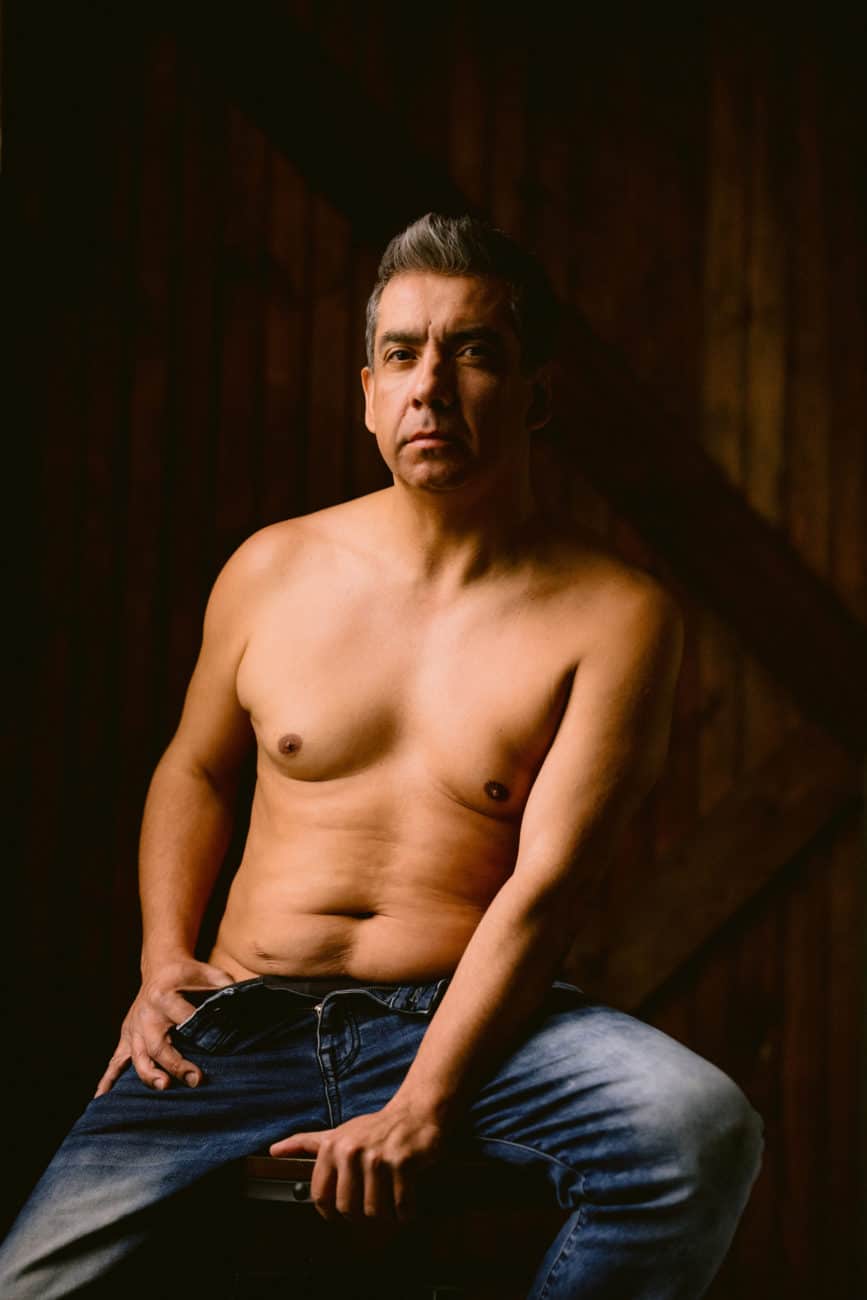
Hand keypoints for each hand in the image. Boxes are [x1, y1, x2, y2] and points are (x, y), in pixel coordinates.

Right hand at [94, 956, 233, 1095]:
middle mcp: (146, 1014)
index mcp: (165, 996)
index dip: (197, 1029)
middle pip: (157, 1044)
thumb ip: (221, 983)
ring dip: (148, 1074)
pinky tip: (102, 1099)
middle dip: (175, 1063)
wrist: (160, 968)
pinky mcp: (127, 1038)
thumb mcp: (204, 971)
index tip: (214, 1045)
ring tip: (163, 1086)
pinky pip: (115, 1061)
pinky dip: (107, 1080)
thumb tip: (240, 997)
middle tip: (195, 1079)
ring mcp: (134, 1028)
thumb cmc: (185, 974)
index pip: (182, 1016)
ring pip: (137, 1056)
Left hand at [269, 1098, 445, 1224]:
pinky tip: (406, 1201)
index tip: (343, 1212)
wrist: (415, 1113)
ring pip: (373, 1212)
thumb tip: (274, 1150)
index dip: (332, 1212)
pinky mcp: (402, 1163)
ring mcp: (377, 1158)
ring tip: (389, 1199)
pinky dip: (405, 1211)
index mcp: (332, 1147)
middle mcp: (351, 1151)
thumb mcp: (337, 1133)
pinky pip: (400, 1206)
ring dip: (385, 1214)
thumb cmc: (375, 1128)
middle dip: (361, 1213)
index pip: (321, 1197)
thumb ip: (305, 1143)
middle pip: (347, 1209)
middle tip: (372, 1202)